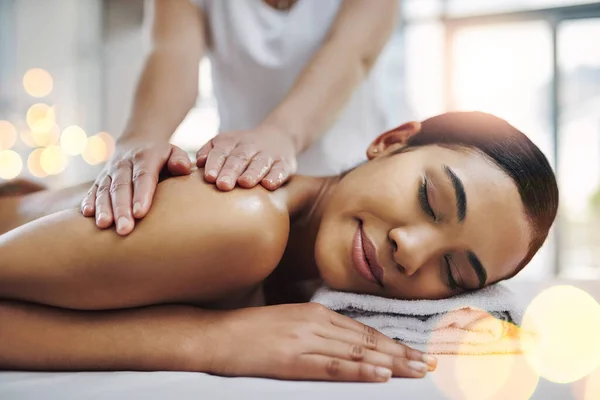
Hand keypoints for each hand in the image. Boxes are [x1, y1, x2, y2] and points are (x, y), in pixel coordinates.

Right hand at [81, 139, 191, 234]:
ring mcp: (110, 172)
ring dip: (104, 208)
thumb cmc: (162, 155)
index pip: (143, 177)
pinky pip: (93, 190)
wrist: (137, 142)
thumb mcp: (174, 152)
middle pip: (121, 187)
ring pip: (105, 190)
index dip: (141, 195)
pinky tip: (88, 215)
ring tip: (104, 225)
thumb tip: (183, 168)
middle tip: (124, 229)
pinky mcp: (100, 179)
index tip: (140, 213)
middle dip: (121, 209)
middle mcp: (124, 164)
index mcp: (145, 157)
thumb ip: (180, 160)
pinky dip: (89, 201)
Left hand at [196, 126, 296, 190]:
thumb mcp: (225, 143)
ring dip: (252, 173)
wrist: (279, 137)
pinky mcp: (285, 163)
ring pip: (260, 163)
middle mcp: (250, 146)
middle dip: (231, 171)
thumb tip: (198, 163)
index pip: (221, 150)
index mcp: (231, 141)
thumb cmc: (242, 148)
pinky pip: (281, 169)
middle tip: (223, 185)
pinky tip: (269, 184)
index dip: (215, 163)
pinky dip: (275, 176)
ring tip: (244, 183)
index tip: (209, 177)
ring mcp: (269, 154)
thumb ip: (209, 151)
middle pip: (239, 158)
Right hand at [207, 303, 435, 381]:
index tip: (414, 352)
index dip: (391, 343)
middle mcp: (316, 323)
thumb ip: (317, 330)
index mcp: (316, 314)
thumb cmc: (250, 331)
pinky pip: (332, 366)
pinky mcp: (292, 358)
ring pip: (357, 352)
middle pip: (366, 341)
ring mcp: (305, 340)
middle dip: (400, 353)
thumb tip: (344, 342)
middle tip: (427, 363)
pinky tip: (379, 375)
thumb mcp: (289, 322)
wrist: (217, 334)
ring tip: (416, 371)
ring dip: (390, 362)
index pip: (363, 330)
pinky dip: (359, 371)